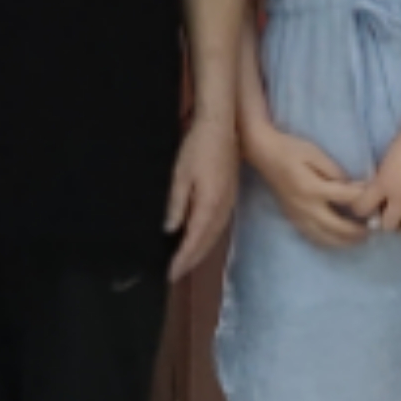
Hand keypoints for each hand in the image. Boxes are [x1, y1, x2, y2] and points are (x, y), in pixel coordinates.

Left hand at [167, 119, 242, 278]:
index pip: (194, 241)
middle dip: (191, 260)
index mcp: (209, 206)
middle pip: (207, 243)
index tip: (170, 274)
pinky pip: (219, 225)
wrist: (222, 126)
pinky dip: (208, 238)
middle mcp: (222, 209)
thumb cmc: (198, 148)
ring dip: (201, 251)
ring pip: (215, 236)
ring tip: (186, 262)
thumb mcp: (180, 176)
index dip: (182, 259)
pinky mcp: (230, 195)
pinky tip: (201, 239)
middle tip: (175, 274)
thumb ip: (177, 205)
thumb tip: (170, 230)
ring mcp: (229, 202)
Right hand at [247, 122, 369, 247]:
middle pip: (337, 227)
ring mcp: (298, 216)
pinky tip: (338, 239)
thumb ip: (335, 171)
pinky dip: (328, 241)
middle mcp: (306, 207)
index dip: (362, 199)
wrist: (264, 154)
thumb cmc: (291, 149)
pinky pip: (313, 236)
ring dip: (344, 241)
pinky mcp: (293, 218)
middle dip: (357, 231)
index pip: (345, 199)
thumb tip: (353, 186)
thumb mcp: (316, 153)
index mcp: (313, 188)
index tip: (374, 197)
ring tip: (359, 239)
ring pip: (325, 238)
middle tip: (372, 229)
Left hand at [361, 109, 400, 238]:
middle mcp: (400, 196)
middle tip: (387, 217)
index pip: (362, 209)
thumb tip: (372, 197)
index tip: (365, 210)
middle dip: (385, 223)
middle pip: (387, 226)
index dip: (361, 211)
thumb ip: (379, 181)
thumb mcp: (385, 160)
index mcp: (383, 183)